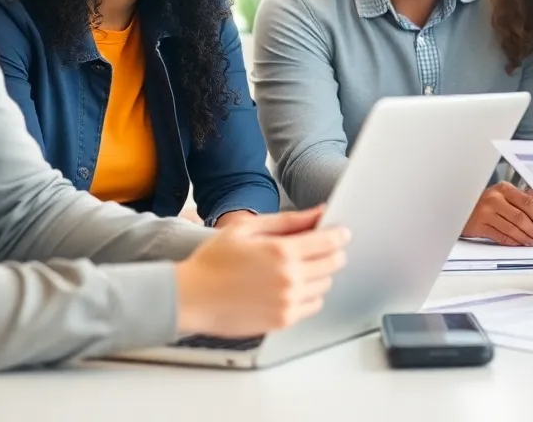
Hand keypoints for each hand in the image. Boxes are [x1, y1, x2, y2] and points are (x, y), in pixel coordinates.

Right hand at [174, 206, 349, 337]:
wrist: (191, 298)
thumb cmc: (214, 261)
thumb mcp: (248, 229)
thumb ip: (287, 220)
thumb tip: (318, 212)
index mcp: (281, 252)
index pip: (329, 242)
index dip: (339, 235)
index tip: (341, 232)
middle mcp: (289, 278)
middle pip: (333, 264)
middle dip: (331, 253)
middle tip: (319, 248)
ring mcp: (287, 302)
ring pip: (325, 285)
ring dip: (319, 274)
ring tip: (297, 268)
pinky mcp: (283, 320)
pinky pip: (312, 305)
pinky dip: (309, 295)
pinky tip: (290, 286)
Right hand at [462, 182, 532, 245]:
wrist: (460, 207)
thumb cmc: (485, 203)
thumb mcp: (502, 196)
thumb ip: (520, 202)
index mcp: (503, 189)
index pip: (528, 203)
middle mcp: (494, 199)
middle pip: (521, 217)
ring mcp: (485, 212)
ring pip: (512, 228)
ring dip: (527, 238)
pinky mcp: (479, 226)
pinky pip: (501, 236)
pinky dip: (514, 242)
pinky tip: (521, 244)